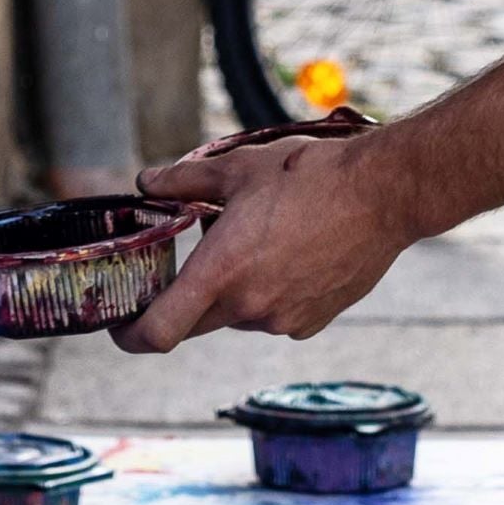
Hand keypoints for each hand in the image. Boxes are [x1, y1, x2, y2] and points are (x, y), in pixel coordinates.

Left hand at [113, 123, 419, 354]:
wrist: (382, 194)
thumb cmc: (308, 175)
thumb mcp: (236, 168)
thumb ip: (182, 182)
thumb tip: (145, 182)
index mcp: (222, 272)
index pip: (158, 332)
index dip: (130, 336)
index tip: (120, 327)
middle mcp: (249, 307)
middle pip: (194, 323)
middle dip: (184, 299)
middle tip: (191, 262)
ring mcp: (283, 321)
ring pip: (236, 315)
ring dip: (233, 291)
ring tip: (257, 241)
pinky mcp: (312, 323)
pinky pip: (273, 316)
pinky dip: (268, 294)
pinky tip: (289, 255)